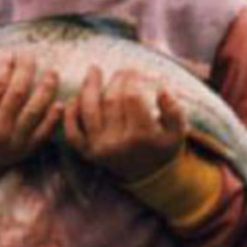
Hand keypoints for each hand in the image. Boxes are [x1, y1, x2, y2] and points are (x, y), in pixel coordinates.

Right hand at [0, 53, 61, 168]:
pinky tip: (61, 103)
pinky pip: (44, 132)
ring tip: (53, 73)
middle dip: (26, 70)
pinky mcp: (26, 149)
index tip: (10, 55)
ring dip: (47, 89)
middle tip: (30, 56)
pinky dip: (54, 118)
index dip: (6, 67)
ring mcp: (14, 140)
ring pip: (34, 110)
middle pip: (18, 93)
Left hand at [63, 66, 188, 181]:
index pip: (132, 98)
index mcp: (141, 136)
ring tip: (93, 71)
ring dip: (88, 88)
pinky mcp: (87, 153)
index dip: (132, 79)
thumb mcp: (177, 132)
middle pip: (111, 101)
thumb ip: (174, 111)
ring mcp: (100, 149)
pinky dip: (70, 115)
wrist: (148, 175)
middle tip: (121, 71)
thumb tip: (163, 90)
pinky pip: (72, 133)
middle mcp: (118, 144)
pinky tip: (73, 98)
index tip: (134, 71)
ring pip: (89, 112)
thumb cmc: (161, 146)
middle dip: (115, 80)